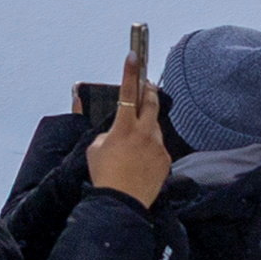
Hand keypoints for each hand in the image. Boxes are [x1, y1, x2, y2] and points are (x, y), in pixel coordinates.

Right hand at [86, 62, 172, 204]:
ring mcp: (158, 146)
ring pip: (155, 128)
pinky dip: (150, 148)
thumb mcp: (94, 149)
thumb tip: (114, 130)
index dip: (130, 72)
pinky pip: (158, 147)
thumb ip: (106, 133)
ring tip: (133, 146)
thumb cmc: (104, 175)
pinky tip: (140, 162)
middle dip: (148, 91)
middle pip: (152, 102)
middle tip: (145, 87)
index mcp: (124, 127)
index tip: (134, 55)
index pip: (128, 92)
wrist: (121, 204)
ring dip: (146, 128)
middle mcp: (144, 133)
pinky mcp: (166, 160)